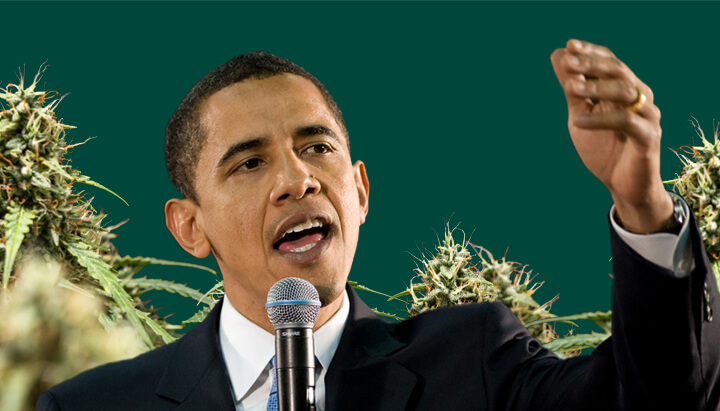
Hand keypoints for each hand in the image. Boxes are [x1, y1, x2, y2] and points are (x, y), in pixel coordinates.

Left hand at [550, 39, 672, 232]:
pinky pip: (627, 121)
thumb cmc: (603, 148)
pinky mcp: (649, 137)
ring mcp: (648, 116)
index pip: (611, 62)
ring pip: (625, 91)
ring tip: (570, 88)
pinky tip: (578, 121)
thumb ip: (572, 89)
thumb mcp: (580, 115)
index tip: (568, 46)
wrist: (623, 186)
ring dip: (596, 87)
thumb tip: (558, 56)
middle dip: (592, 65)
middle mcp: (640, 97)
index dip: (591, 53)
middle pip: (619, 71)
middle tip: (568, 62)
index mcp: (625, 89)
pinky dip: (600, 119)